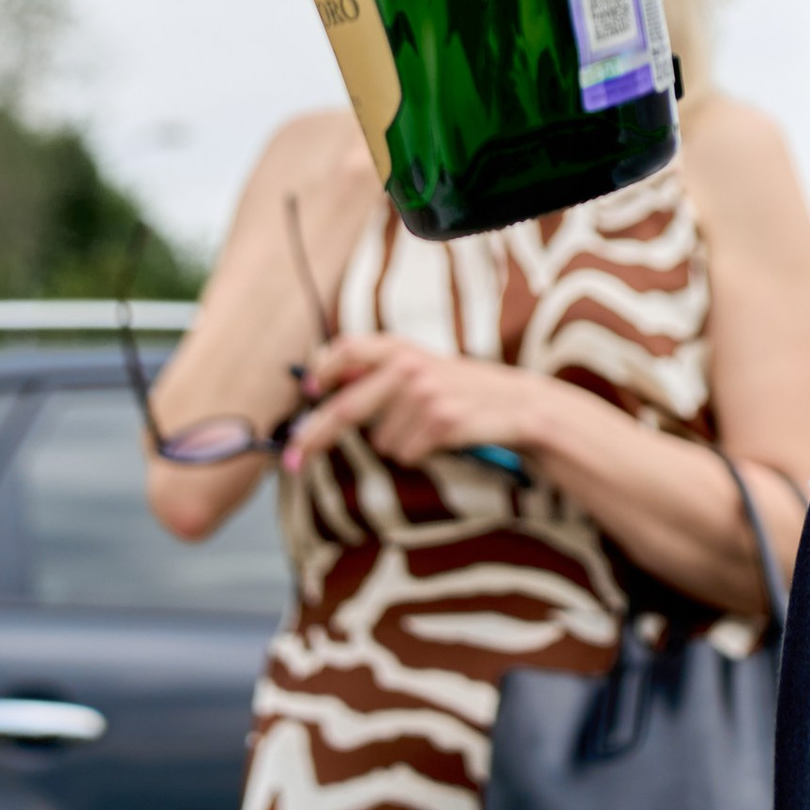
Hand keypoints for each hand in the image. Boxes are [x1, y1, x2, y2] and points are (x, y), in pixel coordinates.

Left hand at [283, 330, 546, 473]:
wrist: (518, 404)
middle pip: (345, 408)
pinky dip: (419, 454)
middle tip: (292, 461)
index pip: (348, 349)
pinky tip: (442, 439)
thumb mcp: (422, 370)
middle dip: (315, 437)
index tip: (306, 392)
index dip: (321, 369)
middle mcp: (408, 366)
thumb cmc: (462, 391)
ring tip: (429, 428)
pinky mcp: (441, 420)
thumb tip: (323, 384)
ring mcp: (425, 393)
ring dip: (398, 443)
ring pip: (381, 441)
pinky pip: (406, 453)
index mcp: (400, 348)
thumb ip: (379, 372)